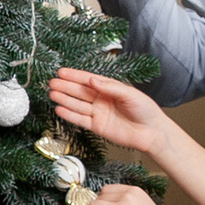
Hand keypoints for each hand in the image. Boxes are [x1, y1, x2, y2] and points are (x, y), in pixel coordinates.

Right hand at [49, 66, 175, 160]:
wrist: (151, 132)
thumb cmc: (145, 110)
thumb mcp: (129, 93)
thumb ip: (109, 87)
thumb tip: (92, 79)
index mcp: (109, 89)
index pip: (88, 80)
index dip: (74, 76)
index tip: (61, 72)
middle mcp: (101, 100)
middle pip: (80, 92)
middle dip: (66, 87)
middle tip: (52, 82)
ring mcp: (98, 113)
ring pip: (77, 105)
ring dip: (64, 99)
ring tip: (52, 94)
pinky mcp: (97, 127)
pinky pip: (80, 120)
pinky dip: (69, 115)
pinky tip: (59, 109)